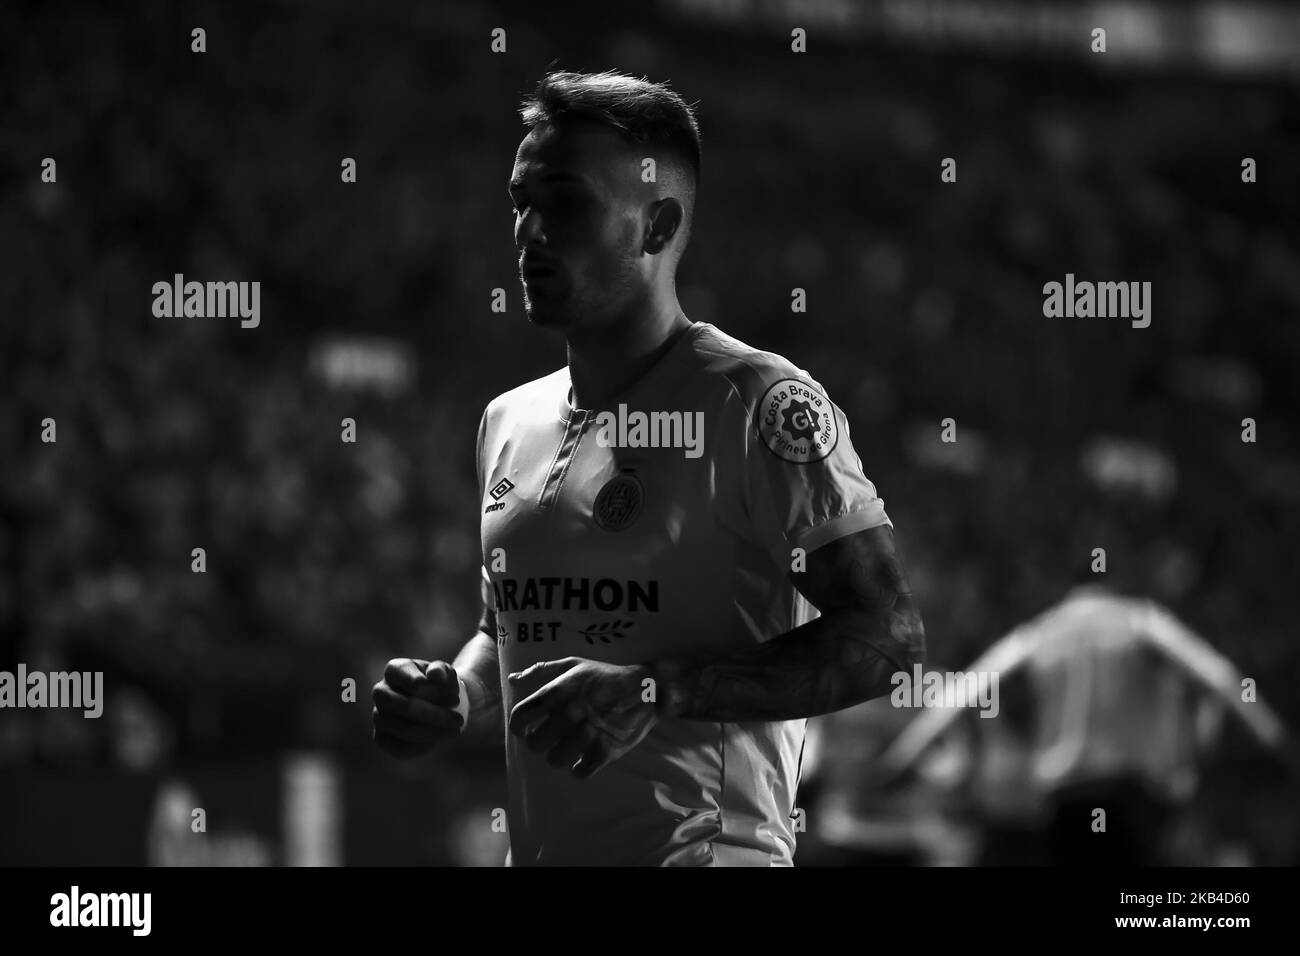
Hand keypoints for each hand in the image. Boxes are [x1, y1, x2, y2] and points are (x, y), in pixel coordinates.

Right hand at [372, 658, 463, 758]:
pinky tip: (439, 739)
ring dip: (435, 732)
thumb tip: (434, 675)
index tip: (456, 699)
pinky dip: (425, 746)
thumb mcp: (446, 674)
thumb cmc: (441, 685)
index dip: (436, 692)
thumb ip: (441, 670)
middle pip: (406, 707)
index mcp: (395, 670)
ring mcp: (378, 715)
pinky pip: (400, 748)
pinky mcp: (381, 738)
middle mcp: (381, 692)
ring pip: (405, 729)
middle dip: (436, 716)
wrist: (440, 704)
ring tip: (455, 730)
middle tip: (458, 721)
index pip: (413, 682)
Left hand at [507, 657, 657, 778]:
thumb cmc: (605, 676)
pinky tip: (582, 759)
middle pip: (535, 744)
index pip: (520, 717)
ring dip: (559, 756)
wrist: (645, 690)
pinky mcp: (604, 752)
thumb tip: (512, 680)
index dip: (519, 727)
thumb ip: (540, 670)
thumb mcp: (573, 665)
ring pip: (554, 761)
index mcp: (557, 692)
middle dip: (540, 742)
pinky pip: (579, 772)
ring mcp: (586, 735)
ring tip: (568, 748)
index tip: (526, 729)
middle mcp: (568, 714)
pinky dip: (578, 769)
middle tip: (551, 738)